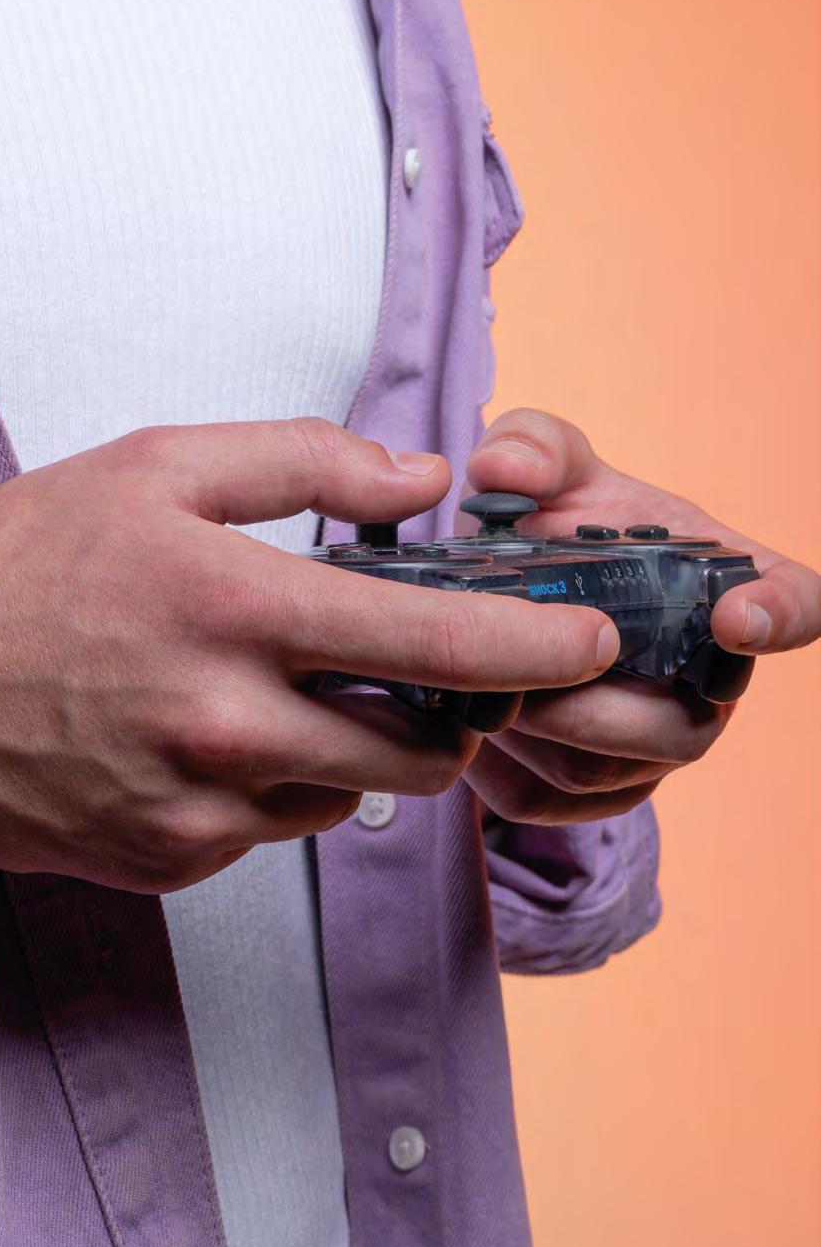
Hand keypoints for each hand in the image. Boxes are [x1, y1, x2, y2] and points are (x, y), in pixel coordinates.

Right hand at [0, 419, 619, 892]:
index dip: (537, 646)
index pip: (437, 641)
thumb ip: (301, 460)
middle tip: (422, 668)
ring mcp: (196, 808)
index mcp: (236, 607)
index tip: (592, 640)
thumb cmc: (18, 558)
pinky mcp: (165, 863)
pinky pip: (270, 832)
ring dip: (353, 748)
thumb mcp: (151, 465)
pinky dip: (271, 786)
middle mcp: (227, 723)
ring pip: (348, 797)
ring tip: (281, 687)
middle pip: (420, 751)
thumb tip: (423, 481)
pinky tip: (202, 734)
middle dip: (450, 713)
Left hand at [460, 408, 820, 823]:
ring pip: (603, 771)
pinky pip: (549, 800)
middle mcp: (708, 679)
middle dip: (599, 709)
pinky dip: (496, 765)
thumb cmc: (550, 515)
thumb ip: (532, 446)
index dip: (779, 615)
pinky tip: (459, 714)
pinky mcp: (591, 789)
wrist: (497, 582)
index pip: (796, 605)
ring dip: (533, 733)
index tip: (735, 614)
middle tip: (526, 674)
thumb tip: (510, 472)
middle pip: (683, 728)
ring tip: (472, 680)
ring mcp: (653, 743)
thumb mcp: (539, 460)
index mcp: (723, 584)